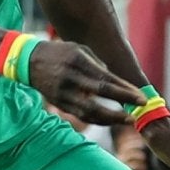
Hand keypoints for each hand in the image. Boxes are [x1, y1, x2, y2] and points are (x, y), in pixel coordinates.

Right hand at [27, 39, 144, 126]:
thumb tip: (116, 82)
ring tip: (128, 120)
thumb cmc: (60, 53)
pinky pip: (81, 115)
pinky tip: (112, 120)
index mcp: (78, 62)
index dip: (125, 90)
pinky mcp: (59, 103)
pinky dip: (98, 119)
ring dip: (111, 118)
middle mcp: (70, 78)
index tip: (141, 97)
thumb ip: (98, 65)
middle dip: (122, 103)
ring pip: (89, 111)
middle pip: (100, 95)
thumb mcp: (80, 50)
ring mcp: (63, 93)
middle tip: (140, 108)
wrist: (29, 61)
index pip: (106, 79)